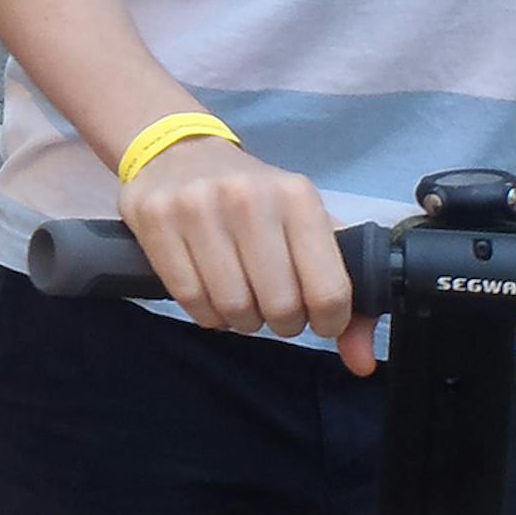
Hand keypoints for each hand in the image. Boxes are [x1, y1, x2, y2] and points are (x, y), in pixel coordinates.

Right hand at [118, 136, 372, 374]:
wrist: (179, 152)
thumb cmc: (255, 198)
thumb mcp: (307, 226)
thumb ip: (342, 292)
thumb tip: (361, 362)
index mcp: (297, 196)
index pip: (328, 290)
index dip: (328, 321)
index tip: (318, 317)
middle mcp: (247, 197)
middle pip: (279, 306)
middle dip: (282, 322)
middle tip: (274, 308)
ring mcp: (196, 206)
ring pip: (233, 308)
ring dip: (242, 320)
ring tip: (242, 299)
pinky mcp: (154, 218)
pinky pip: (189, 300)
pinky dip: (206, 313)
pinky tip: (211, 294)